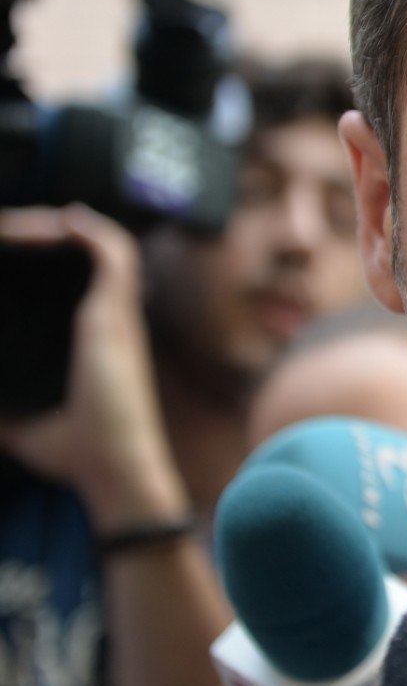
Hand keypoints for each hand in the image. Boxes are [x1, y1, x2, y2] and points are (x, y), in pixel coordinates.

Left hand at [0, 205, 187, 529]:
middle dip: (46, 233)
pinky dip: (90, 231)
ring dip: (62, 226)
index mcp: (96, 340)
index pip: (85, 281)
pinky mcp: (115, 314)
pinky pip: (113, 254)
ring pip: (104, 245)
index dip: (53, 256)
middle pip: (92, 253)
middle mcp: (112, 319)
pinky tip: (64, 219)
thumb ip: (0, 410)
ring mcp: (117, 314)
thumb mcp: (22, 426)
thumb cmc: (81, 452)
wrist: (112, 466)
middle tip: (4, 230)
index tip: (10, 250)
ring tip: (19, 223)